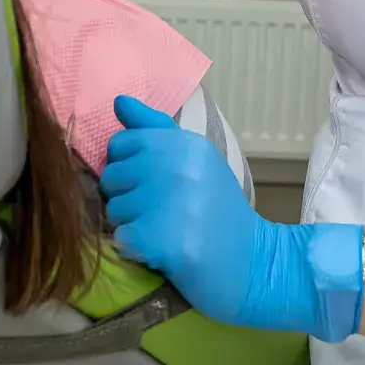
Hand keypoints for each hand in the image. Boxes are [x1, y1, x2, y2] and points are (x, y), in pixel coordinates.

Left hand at [100, 96, 364, 341]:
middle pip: (111, 177)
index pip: (120, 143)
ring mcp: (172, 204)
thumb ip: (155, 128)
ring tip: (164, 230)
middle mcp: (178, 166)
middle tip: (160, 211)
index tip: (150, 182)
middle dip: (126, 197)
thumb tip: (118, 101)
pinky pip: (121, 239)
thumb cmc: (218, 209)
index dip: (127, 165)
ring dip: (131, 225)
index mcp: (186, 143)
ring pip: (114, 210)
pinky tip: (161, 251)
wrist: (253, 263)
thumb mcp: (195, 158)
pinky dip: (135, 250)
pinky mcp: (164, 242)